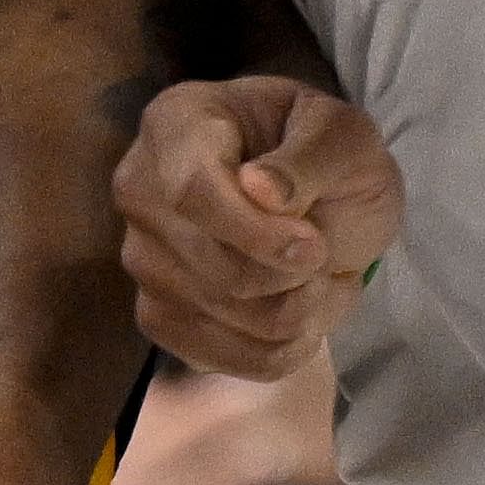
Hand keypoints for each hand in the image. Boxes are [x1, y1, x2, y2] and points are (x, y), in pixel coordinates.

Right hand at [114, 75, 394, 381]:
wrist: (319, 196)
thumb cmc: (325, 154)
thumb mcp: (343, 134)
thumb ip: (310, 155)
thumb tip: (261, 190)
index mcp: (176, 124)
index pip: (192, 193)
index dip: (257, 234)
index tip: (314, 246)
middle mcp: (140, 192)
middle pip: (217, 269)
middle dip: (294, 274)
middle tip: (327, 252)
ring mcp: (143, 260)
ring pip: (228, 319)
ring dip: (301, 311)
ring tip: (319, 274)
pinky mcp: (160, 318)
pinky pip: (227, 359)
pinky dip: (286, 347)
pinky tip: (300, 309)